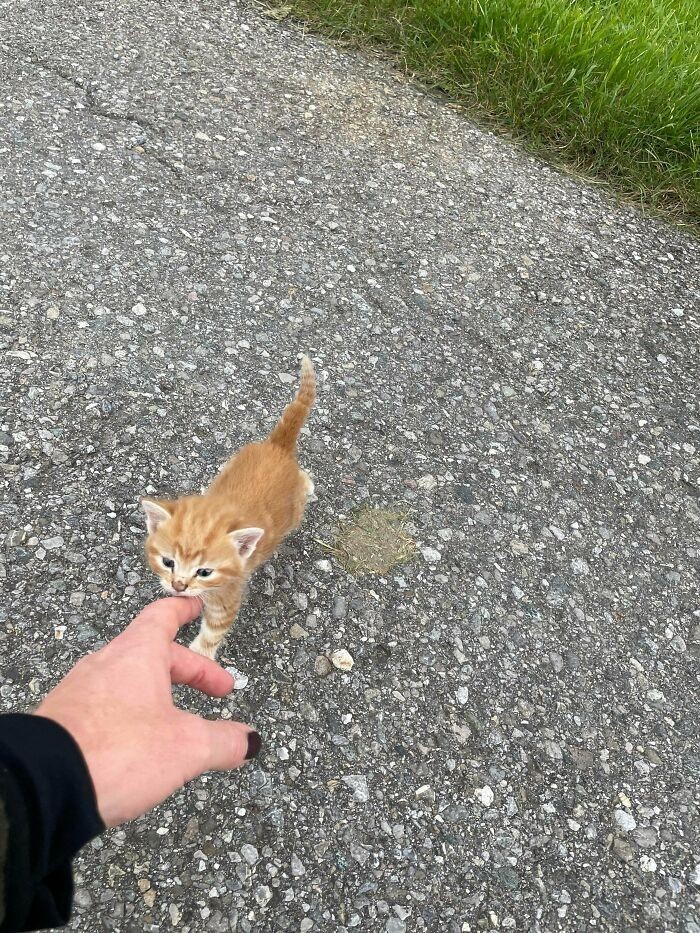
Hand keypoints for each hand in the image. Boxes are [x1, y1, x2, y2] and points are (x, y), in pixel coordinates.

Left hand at [36, 597, 259, 826]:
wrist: (45, 787)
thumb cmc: (115, 752)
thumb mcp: (185, 747)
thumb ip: (222, 741)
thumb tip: (248, 740)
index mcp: (136, 654)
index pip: (163, 616)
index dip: (184, 611)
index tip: (196, 608)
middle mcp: (105, 665)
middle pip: (151, 653)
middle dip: (187, 671)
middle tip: (214, 690)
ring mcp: (79, 692)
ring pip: (126, 681)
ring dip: (157, 694)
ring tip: (177, 722)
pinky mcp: (62, 722)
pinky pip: (103, 706)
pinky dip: (129, 715)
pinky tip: (138, 744)